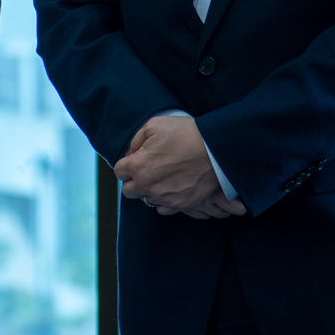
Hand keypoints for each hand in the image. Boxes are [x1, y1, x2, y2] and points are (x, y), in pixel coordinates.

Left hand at [113, 115, 245, 217]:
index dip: (126, 164)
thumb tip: (131, 153)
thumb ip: (137, 140)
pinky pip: (163, 209)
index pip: (119, 171)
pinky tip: (171, 189)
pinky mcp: (180, 204)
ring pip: (146, 199)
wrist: (215, 149)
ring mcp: (163, 197)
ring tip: (164, 178)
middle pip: (128, 190)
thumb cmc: (186, 134)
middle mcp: (147, 185)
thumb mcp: (155, 125)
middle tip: (147, 171)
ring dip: (150, 190)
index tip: (135, 161)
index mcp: (138, 165)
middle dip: (134, 180)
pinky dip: (164, 201)